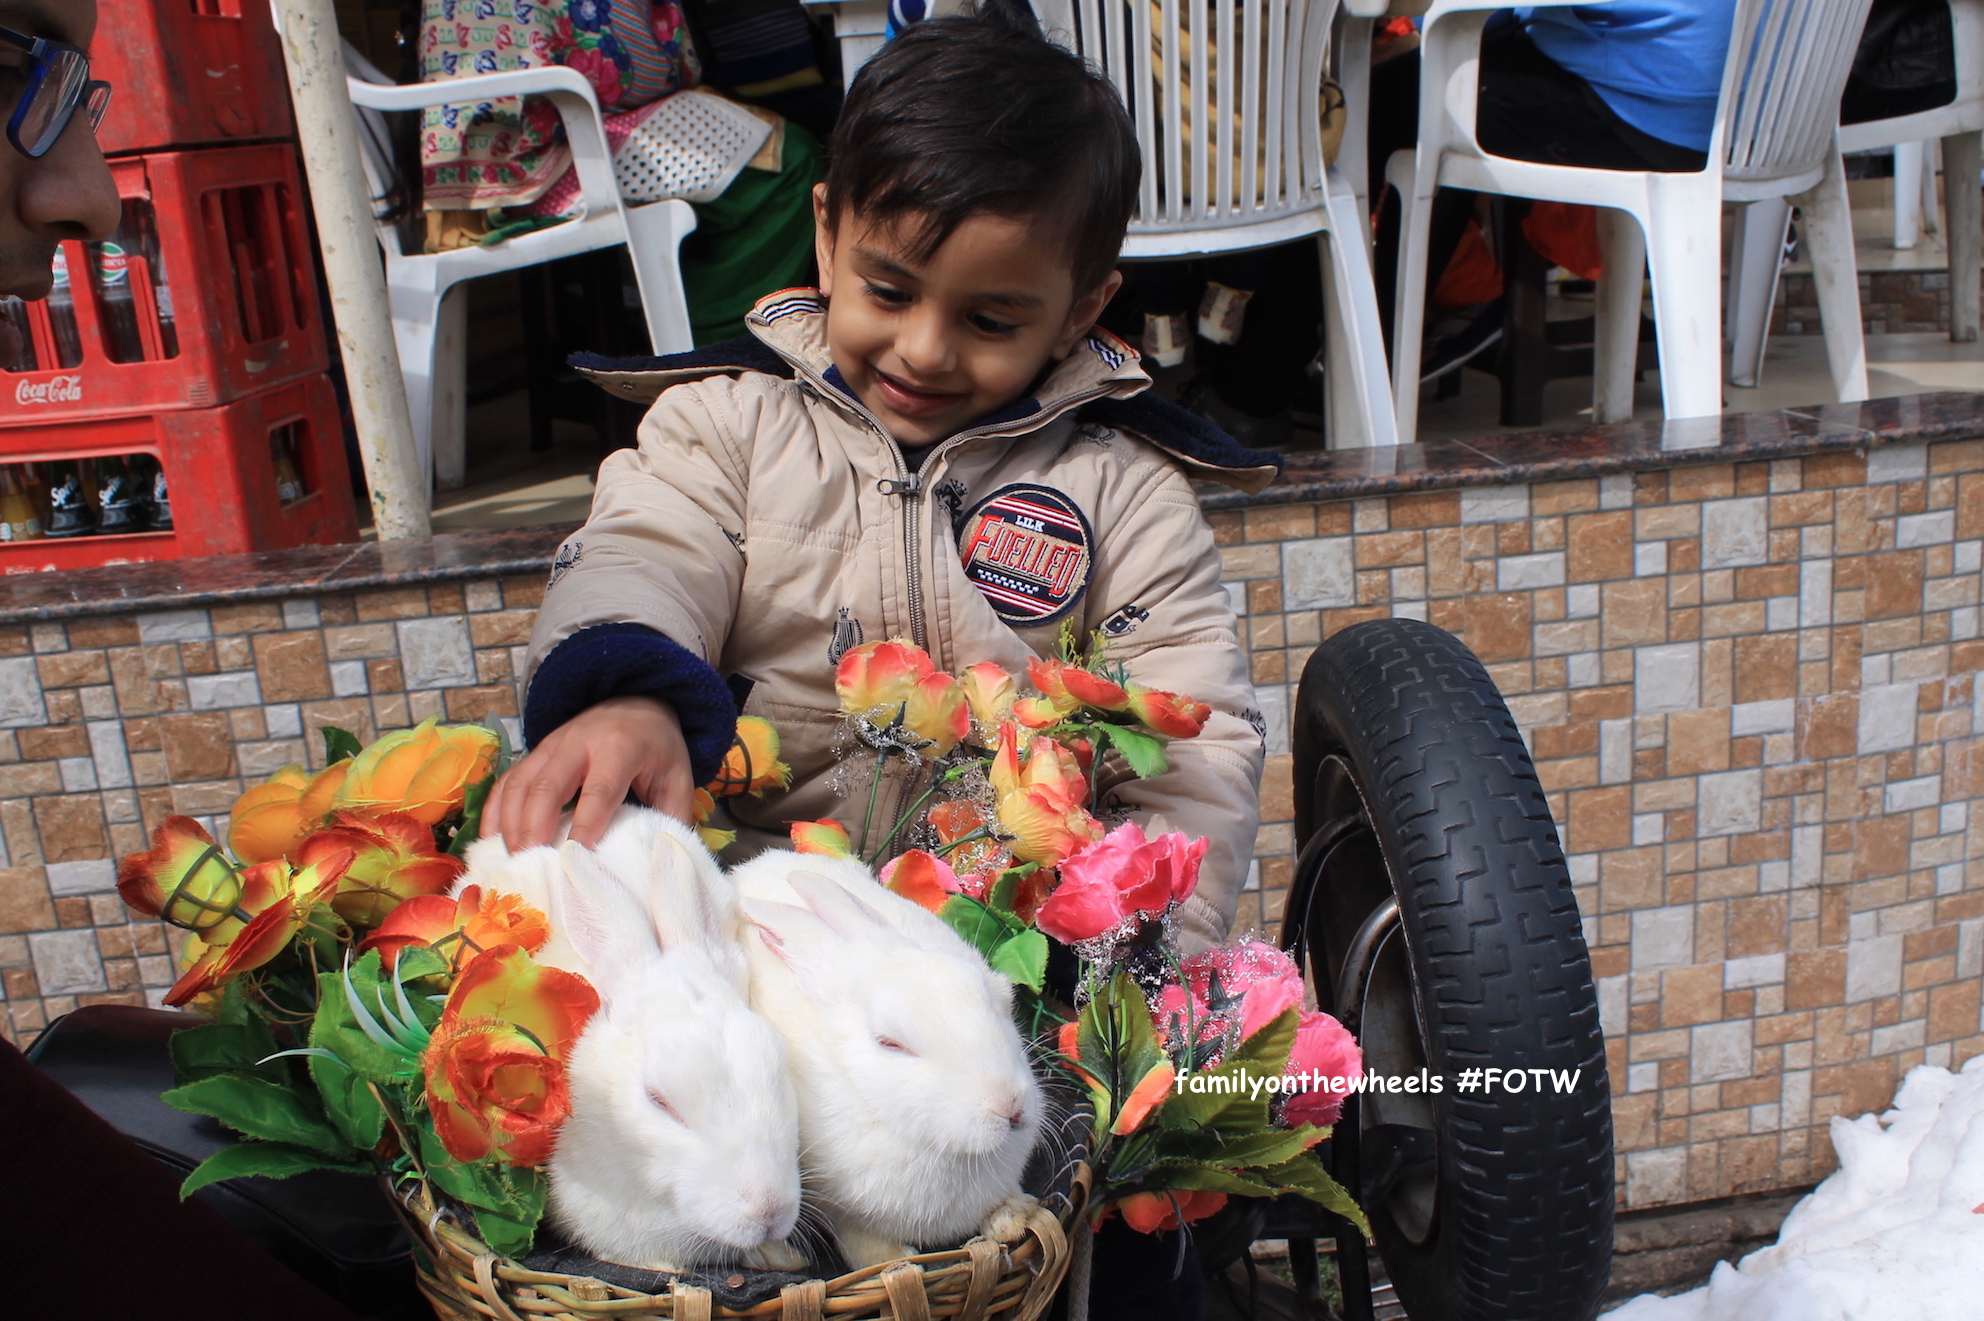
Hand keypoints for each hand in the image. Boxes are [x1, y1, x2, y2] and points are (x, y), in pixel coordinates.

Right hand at [481, 696, 694, 850]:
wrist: (637, 702)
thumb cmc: (657, 747)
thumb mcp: (677, 776)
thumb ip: (671, 816)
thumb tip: (660, 860)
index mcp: (620, 748)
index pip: (599, 791)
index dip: (585, 825)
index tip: (576, 858)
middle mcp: (579, 742)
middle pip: (548, 786)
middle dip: (535, 828)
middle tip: (530, 866)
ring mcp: (551, 745)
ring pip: (521, 783)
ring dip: (512, 823)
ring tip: (512, 861)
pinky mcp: (535, 751)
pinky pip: (508, 780)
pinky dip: (496, 810)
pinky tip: (493, 841)